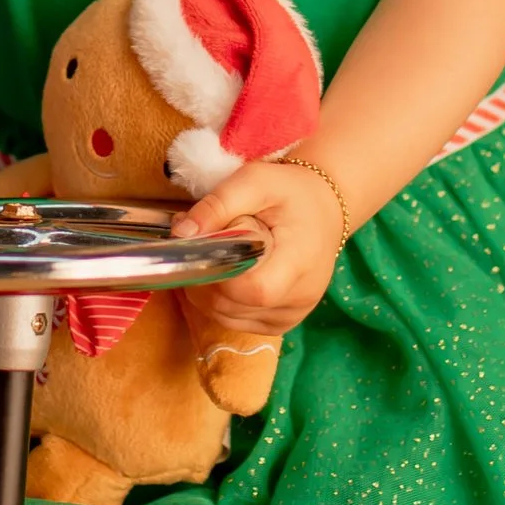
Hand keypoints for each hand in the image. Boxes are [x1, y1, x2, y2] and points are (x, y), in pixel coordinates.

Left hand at [173, 158, 344, 336]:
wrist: (323, 209)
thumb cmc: (290, 192)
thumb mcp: (255, 181)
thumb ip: (217, 205)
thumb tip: (181, 235)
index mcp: (300, 261)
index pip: (253, 289)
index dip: (219, 273)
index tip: (208, 246)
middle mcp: (300, 297)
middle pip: (232, 306)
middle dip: (206, 278)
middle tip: (208, 245)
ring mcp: (291, 315)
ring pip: (227, 318)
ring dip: (208, 291)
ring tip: (218, 256)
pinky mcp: (281, 323)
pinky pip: (236, 322)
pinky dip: (219, 301)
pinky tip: (226, 274)